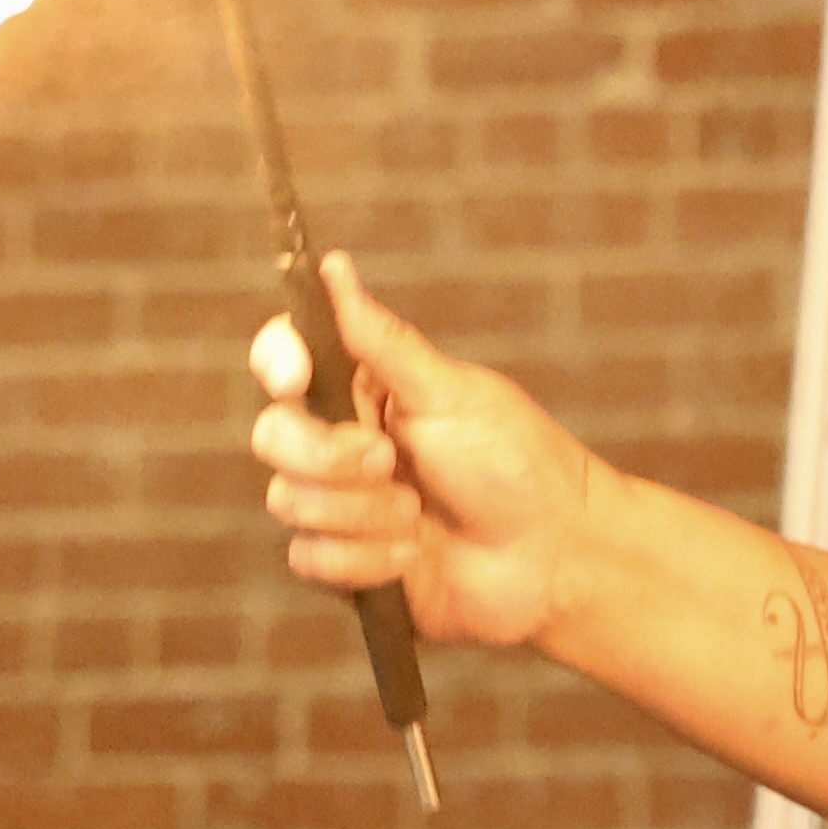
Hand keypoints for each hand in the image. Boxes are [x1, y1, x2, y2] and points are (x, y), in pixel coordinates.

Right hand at [248, 255, 596, 651]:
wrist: (554, 554)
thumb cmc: (516, 461)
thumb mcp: (450, 393)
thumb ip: (382, 340)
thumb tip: (334, 266)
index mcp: (364, 388)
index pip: (284, 359)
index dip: (279, 363)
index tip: (299, 378)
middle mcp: (342, 441)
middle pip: (272, 436)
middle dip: (329, 457)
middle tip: (391, 463)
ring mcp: (340, 504)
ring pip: (288, 501)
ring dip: (362, 513)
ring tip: (419, 516)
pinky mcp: (346, 562)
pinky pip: (309, 558)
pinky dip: (365, 559)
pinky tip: (413, 554)